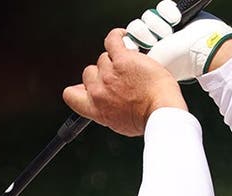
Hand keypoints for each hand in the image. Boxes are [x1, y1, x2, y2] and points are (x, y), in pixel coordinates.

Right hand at [62, 29, 186, 136]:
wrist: (160, 110)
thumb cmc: (146, 119)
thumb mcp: (119, 123)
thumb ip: (104, 111)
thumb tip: (100, 104)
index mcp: (95, 108)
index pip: (71, 94)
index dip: (80, 87)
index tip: (88, 85)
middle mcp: (98, 90)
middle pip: (90, 72)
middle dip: (103, 73)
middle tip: (121, 76)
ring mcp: (109, 73)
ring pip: (104, 58)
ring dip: (116, 59)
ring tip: (130, 63)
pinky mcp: (122, 59)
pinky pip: (112, 40)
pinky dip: (118, 36)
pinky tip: (124, 37)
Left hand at [124, 2, 231, 80]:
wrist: (206, 49)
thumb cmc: (182, 60)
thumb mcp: (155, 63)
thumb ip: (136, 61)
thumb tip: (124, 49)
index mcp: (147, 54)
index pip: (127, 41)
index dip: (132, 41)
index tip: (140, 47)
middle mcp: (154, 40)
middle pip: (135, 27)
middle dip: (146, 34)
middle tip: (159, 41)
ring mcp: (164, 27)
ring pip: (147, 16)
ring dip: (159, 25)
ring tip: (170, 34)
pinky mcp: (174, 14)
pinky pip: (162, 7)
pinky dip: (168, 13)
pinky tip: (177, 21)